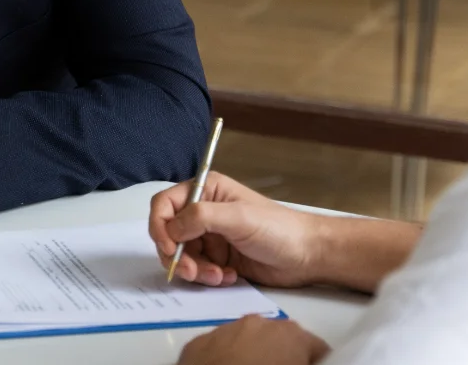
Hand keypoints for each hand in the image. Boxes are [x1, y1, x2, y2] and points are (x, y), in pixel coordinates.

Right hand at [149, 172, 323, 287]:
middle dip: (178, 256)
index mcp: (206, 190)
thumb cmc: (278, 228)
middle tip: (192, 272)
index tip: (168, 249)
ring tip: (219, 276)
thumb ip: (201, 217)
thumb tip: (171, 228)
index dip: (160, 226)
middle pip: (169, 234)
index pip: (165, 205)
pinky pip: (198, 270)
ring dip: (195, 270)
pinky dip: (208, 277)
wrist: (306, 255)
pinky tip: (228, 276)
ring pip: (182, 256)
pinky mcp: (218, 258)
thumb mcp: (238, 217)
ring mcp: (211, 236)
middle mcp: (204, 212)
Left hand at [178, 315, 328, 364]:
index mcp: (291, 335)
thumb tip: (302, 361)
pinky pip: (219, 347)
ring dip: (251, 354)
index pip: (317, 348)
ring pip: (247, 340)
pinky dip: (224, 358)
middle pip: (280, 339)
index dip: (315, 362)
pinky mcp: (199, 342)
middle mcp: (259, 323)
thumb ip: (306, 363)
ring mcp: (226, 329)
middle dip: (281, 356)